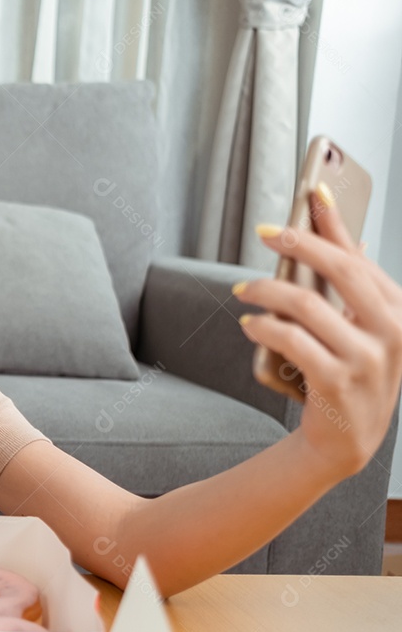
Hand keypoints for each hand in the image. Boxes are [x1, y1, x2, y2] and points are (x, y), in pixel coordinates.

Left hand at [233, 184, 401, 478]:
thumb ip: (352, 285)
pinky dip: (263, 325)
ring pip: (306, 304)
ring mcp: (368, 358)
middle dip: (297, 243)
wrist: (345, 441)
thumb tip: (341, 233)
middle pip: (340, 269)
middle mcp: (394, 331)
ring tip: (244, 291)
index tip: (310, 191)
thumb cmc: (350, 375)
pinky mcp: (338, 380)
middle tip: (263, 231)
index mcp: (401, 312)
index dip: (333, 222)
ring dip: (266, 290)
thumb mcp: (360, 329)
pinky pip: (290, 338)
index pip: (361, 257)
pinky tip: (249, 323)